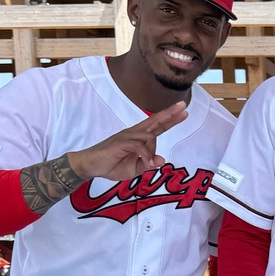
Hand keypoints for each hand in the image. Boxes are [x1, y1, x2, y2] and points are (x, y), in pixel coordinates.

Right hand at [68, 100, 187, 182]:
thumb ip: (148, 164)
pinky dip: (145, 154)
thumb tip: (162, 160)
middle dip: (169, 114)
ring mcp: (127, 136)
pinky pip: (139, 145)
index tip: (183, 111)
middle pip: (155, 122)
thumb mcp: (135, 169)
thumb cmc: (112, 165)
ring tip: (146, 162)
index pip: (157, 127)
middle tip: (183, 106)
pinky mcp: (121, 141)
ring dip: (151, 150)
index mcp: (139, 138)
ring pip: (149, 136)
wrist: (91, 165)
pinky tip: (146, 162)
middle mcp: (134, 133)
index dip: (170, 119)